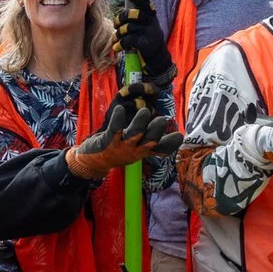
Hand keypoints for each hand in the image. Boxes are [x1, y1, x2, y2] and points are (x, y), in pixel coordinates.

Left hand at [65, 81, 179, 179]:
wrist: (93, 161)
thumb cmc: (119, 151)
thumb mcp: (139, 149)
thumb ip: (154, 142)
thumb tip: (177, 138)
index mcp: (144, 150)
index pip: (161, 148)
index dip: (171, 143)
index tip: (179, 136)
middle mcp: (135, 150)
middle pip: (150, 141)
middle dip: (156, 130)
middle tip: (162, 120)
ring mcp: (122, 146)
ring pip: (134, 134)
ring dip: (140, 123)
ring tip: (144, 111)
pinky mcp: (107, 141)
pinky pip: (114, 129)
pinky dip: (118, 119)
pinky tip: (120, 109)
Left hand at [112, 0, 173, 86]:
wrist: (157, 57)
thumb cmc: (145, 39)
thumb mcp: (143, 26)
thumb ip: (133, 20)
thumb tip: (118, 17)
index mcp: (150, 14)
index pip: (144, 1)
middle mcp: (151, 21)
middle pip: (131, 14)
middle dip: (120, 19)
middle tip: (116, 25)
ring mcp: (150, 31)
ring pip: (127, 28)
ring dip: (118, 34)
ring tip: (116, 40)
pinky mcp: (146, 42)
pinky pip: (127, 40)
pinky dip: (119, 44)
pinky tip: (117, 47)